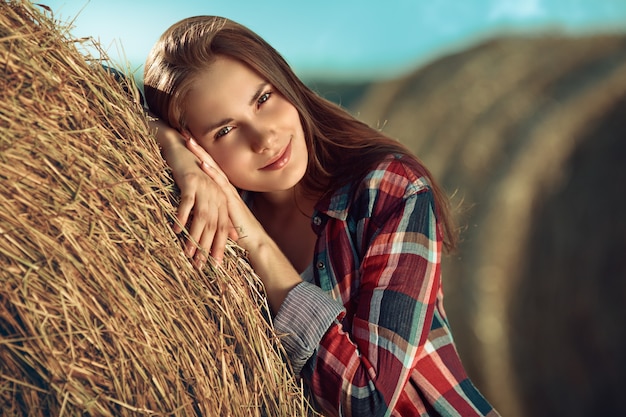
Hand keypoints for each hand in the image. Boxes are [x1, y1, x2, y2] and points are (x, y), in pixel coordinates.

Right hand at [173, 158, 234, 267]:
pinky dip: (181, 217)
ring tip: (187, 252)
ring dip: (194, 236)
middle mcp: (216, 195)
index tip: (215, 264)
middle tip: (199, 264)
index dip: (219, 247)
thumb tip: (233, 236)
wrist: (183, 152)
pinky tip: (176, 229)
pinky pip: (187, 202)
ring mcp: (204, 188)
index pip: (222, 228)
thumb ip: (221, 216)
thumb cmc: (194, 177)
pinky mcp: (191, 181)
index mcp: (222, 200)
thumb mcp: (209, 197)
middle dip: (207, 247)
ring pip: (201, 217)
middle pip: (213, 225)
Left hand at [185, 138, 262, 253]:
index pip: (211, 170)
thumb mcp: (221, 219)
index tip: (189, 144)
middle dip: (199, 150)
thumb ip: (212, 211)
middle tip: (187, 134)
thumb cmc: (239, 233)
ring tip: (191, 143)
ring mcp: (229, 194)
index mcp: (224, 193)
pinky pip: (220, 184)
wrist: (255, 242)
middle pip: (211, 164)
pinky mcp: (231, 202)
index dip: (200, 156)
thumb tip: (198, 209)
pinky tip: (203, 164)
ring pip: (214, 170)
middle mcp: (227, 190)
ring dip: (202, 155)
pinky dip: (212, 173)